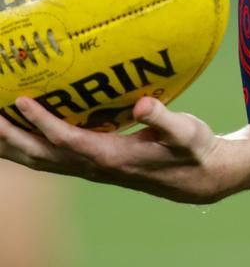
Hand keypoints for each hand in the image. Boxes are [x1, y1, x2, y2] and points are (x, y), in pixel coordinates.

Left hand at [0, 96, 223, 203]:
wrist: (199, 180)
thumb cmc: (193, 151)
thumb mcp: (186, 133)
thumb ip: (164, 118)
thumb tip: (143, 104)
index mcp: (113, 157)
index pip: (67, 140)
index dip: (42, 122)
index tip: (21, 100)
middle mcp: (95, 167)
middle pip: (42, 155)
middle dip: (12, 138)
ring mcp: (92, 169)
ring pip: (42, 161)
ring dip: (14, 146)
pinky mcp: (94, 165)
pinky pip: (52, 159)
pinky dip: (30, 147)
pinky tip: (19, 134)